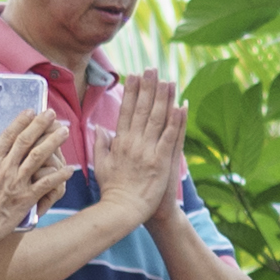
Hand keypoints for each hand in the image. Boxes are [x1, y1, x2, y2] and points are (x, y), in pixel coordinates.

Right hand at [0, 111, 65, 244]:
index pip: (8, 135)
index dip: (21, 121)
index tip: (31, 110)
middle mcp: (5, 168)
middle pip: (26, 141)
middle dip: (40, 125)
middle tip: (52, 113)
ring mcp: (17, 182)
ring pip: (39, 157)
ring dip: (53, 143)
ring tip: (64, 131)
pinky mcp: (25, 198)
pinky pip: (46, 184)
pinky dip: (58, 176)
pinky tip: (70, 169)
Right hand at [96, 73, 184, 221]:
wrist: (122, 210)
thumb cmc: (113, 190)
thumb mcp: (101, 165)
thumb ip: (101, 145)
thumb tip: (99, 128)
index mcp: (119, 142)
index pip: (126, 111)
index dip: (131, 92)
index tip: (134, 76)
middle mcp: (133, 142)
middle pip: (141, 109)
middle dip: (147, 87)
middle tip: (151, 68)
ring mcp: (147, 151)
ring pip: (156, 119)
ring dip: (162, 97)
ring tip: (167, 79)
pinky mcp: (160, 161)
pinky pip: (169, 137)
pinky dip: (176, 121)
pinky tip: (180, 106)